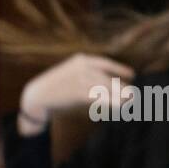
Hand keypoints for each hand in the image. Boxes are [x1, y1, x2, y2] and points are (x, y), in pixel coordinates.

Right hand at [18, 53, 135, 135]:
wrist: (35, 97)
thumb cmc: (54, 90)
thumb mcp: (69, 76)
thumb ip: (86, 77)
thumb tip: (107, 84)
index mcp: (80, 60)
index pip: (105, 63)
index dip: (120, 69)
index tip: (131, 75)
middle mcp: (82, 67)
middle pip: (108, 78)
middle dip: (122, 87)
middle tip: (133, 95)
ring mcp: (81, 79)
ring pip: (106, 89)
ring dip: (120, 96)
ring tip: (129, 102)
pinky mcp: (79, 92)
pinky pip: (100, 98)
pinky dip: (112, 103)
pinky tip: (120, 107)